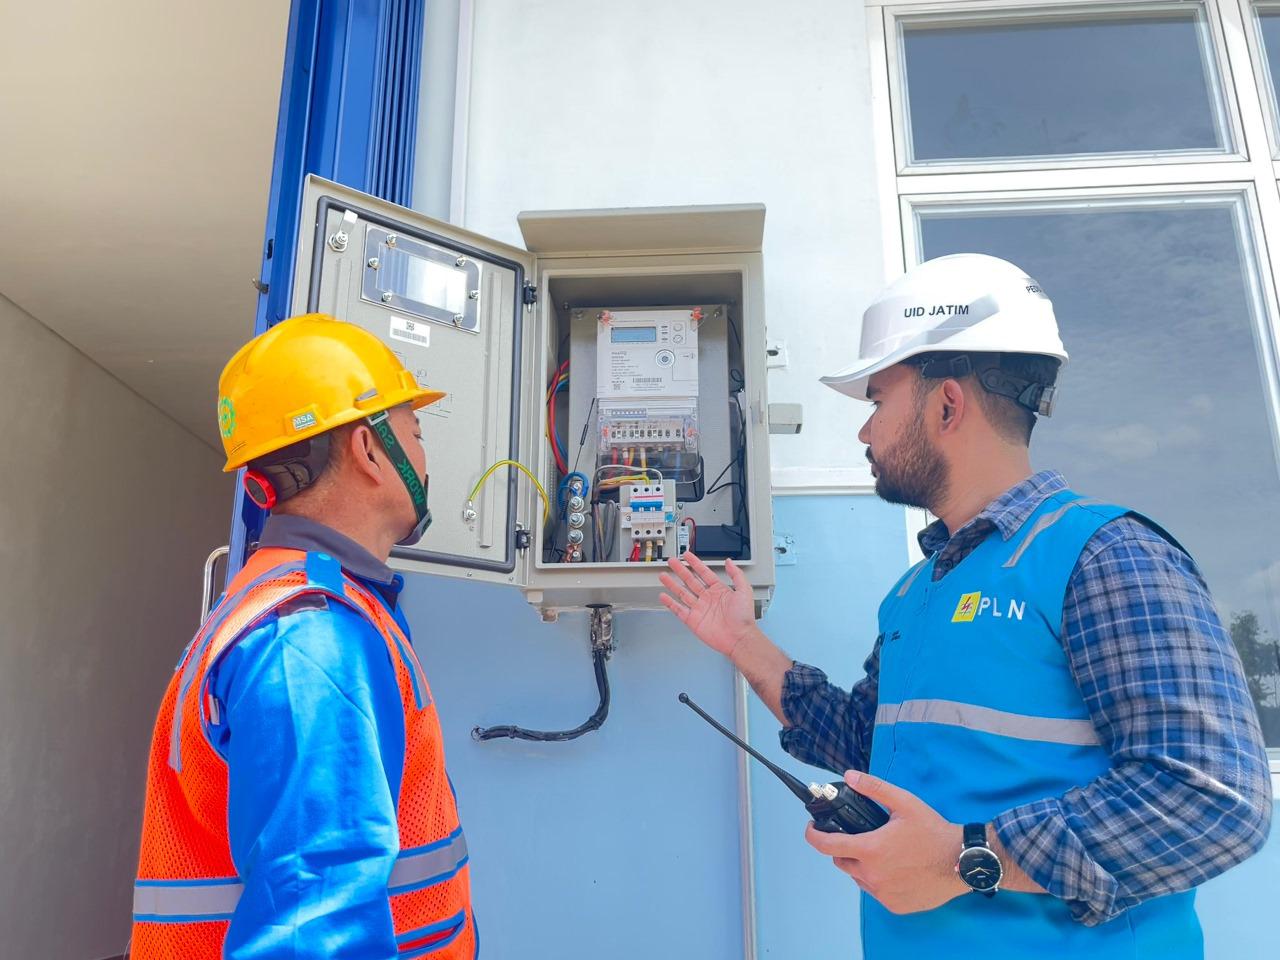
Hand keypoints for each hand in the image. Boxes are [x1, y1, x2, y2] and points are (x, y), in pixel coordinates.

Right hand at [659, 552, 755, 656]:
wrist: (739, 638)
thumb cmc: (744, 618)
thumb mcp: (744, 590)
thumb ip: (736, 574)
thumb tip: (730, 561)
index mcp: (719, 590)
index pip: (704, 573)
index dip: (695, 563)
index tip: (687, 556)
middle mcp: (707, 598)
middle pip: (690, 580)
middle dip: (680, 570)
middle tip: (672, 562)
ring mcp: (699, 609)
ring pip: (682, 593)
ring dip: (672, 584)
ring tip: (663, 575)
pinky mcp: (692, 620)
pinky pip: (678, 610)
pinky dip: (670, 603)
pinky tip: (663, 596)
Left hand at [804, 771, 967, 914]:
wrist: (961, 862)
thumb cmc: (933, 832)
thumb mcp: (904, 803)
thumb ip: (874, 788)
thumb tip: (849, 776)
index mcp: (870, 850)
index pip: (827, 845)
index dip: (813, 836)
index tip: (811, 829)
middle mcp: (872, 875)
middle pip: (842, 861)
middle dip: (844, 848)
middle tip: (862, 837)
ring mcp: (883, 893)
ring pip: (858, 878)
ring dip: (862, 865)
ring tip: (883, 852)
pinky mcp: (895, 905)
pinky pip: (876, 891)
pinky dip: (879, 880)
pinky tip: (896, 869)